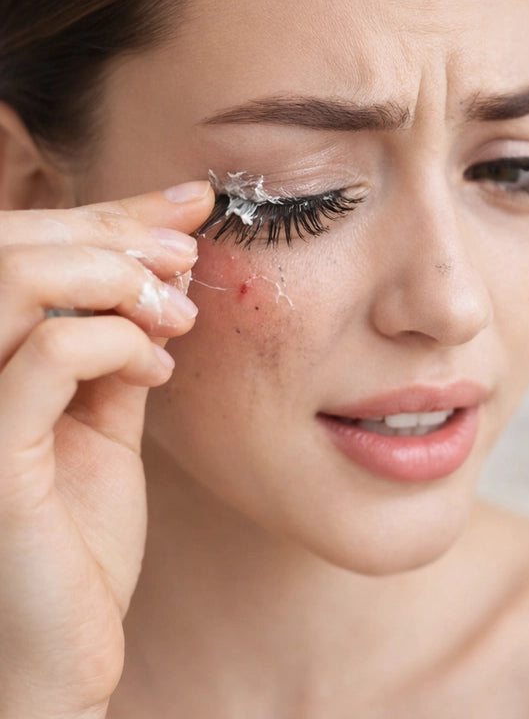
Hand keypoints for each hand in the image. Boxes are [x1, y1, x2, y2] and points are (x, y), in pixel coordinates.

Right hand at [0, 181, 213, 717]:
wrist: (60, 647)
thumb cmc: (76, 537)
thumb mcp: (102, 420)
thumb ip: (116, 348)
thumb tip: (161, 268)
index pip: (23, 247)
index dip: (108, 213)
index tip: (190, 201)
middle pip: (11, 244)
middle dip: (116, 232)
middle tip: (189, 252)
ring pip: (13, 279)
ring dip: (114, 277)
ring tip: (175, 314)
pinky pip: (47, 354)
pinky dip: (116, 340)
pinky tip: (158, 369)